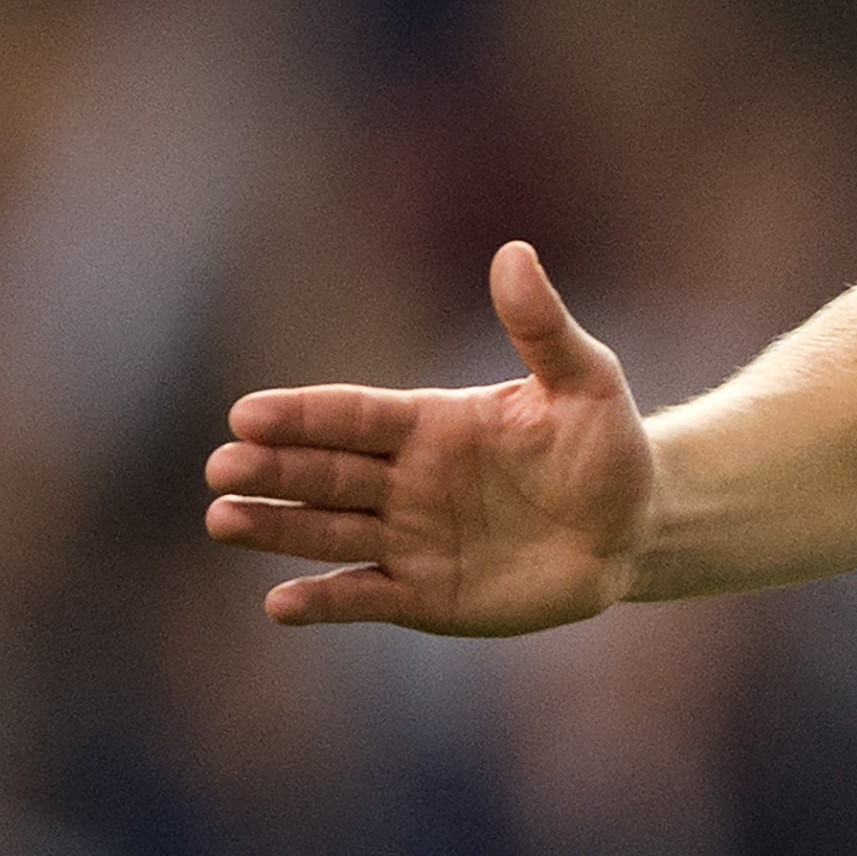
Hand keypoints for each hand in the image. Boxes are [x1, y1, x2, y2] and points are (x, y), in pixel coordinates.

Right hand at [205, 242, 655, 630]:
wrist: (633, 525)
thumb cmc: (604, 444)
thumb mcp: (584, 380)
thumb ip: (541, 326)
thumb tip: (515, 252)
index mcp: (429, 423)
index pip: (352, 415)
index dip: (301, 416)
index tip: (246, 414)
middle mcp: (404, 480)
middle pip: (324, 472)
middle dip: (272, 470)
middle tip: (223, 468)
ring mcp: (409, 539)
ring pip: (327, 532)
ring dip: (277, 528)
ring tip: (223, 520)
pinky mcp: (425, 594)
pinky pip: (364, 596)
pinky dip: (323, 601)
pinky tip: (280, 602)